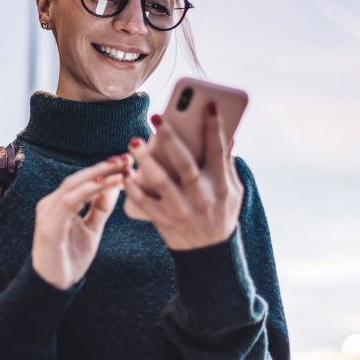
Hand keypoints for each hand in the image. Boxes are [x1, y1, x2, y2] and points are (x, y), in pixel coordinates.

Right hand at [31, 155, 127, 288]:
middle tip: (126, 158)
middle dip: (104, 167)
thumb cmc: (70, 258)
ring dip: (98, 175)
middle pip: (79, 178)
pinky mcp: (49, 225)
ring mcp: (47, 213)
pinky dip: (88, 191)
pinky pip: (69, 202)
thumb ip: (100, 208)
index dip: (104, 170)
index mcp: (60, 204)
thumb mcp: (91, 229)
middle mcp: (51, 204)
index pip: (83, 181)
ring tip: (120, 168)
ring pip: (74, 186)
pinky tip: (105, 184)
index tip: (127, 162)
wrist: (54, 286)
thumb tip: (115, 185)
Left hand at [124, 103, 242, 249]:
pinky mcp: (164, 221)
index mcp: (221, 185)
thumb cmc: (222, 214)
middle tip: (157, 116)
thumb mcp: (234, 191)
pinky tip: (125, 172)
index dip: (214, 126)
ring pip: (161, 181)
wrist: (210, 255)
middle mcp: (202, 196)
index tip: (208, 104)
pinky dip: (133, 188)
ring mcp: (181, 210)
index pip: (218, 150)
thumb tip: (230, 136)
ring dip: (146, 160)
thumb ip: (228, 164)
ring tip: (134, 141)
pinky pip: (144, 203)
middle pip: (185, 163)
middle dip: (171, 138)